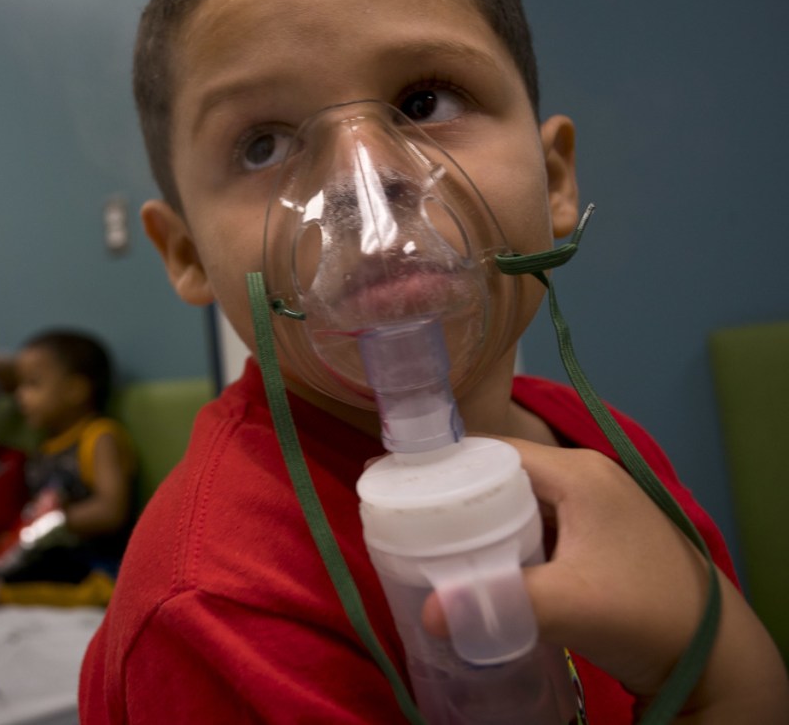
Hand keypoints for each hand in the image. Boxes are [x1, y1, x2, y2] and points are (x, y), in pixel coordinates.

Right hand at [420, 438, 788, 720]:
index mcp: (578, 473)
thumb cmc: (643, 613)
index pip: (494, 450)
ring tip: (429, 536)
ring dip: (479, 517)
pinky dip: (504, 535)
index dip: (443, 463)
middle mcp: (586, 476)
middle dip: (455, 492)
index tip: (395, 481)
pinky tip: (477, 559)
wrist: (711, 656)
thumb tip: (425, 613)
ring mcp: (594, 506)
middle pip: (502, 472)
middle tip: (405, 513)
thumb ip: (496, 603)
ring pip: (517, 498)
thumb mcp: (569, 605)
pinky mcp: (596, 535)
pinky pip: (535, 521)